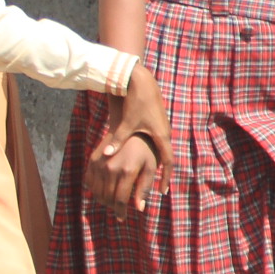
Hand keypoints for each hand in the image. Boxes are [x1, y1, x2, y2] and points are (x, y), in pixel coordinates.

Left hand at [87, 67, 172, 214]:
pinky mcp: (157, 123)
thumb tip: (107, 155)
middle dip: (162, 174)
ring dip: (159, 163)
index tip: (162, 192)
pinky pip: (159, 143)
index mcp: (161, 136)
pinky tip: (148, 159)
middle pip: (167, 158)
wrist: (141, 81)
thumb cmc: (135, 101)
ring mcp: (162, 128)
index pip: (167, 162)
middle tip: (158, 189)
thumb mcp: (126, 123)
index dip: (165, 177)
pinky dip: (155, 153)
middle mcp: (165, 133)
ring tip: (153, 178)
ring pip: (163, 150)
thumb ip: (118, 140)